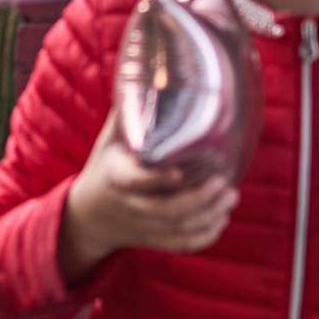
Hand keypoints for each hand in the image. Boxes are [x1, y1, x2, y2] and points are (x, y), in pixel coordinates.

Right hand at [59, 109, 237, 280]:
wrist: (87, 215)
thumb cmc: (104, 166)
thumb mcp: (108, 140)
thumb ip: (130, 114)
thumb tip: (152, 74)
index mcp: (115, 177)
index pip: (134, 182)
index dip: (156, 180)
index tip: (180, 172)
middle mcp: (130, 205)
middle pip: (165, 211)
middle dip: (199, 200)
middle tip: (224, 183)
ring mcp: (143, 226)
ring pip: (179, 230)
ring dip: (209, 216)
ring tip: (231, 196)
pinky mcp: (154, 240)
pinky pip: (182, 244)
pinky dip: (205, 236)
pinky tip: (221, 219)